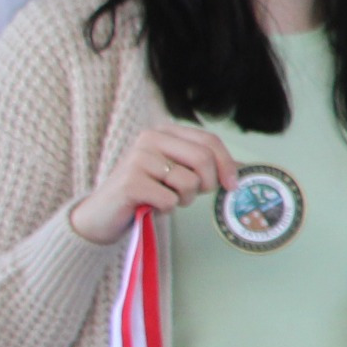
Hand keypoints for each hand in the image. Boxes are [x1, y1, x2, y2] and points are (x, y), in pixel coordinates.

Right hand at [67, 124, 235, 244]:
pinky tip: (149, 206)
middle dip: (207, 183)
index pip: (209, 141)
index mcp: (164, 132)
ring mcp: (137, 158)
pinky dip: (166, 210)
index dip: (227, 164)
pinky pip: (170, 200)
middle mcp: (149, 138)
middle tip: (192, 195)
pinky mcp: (130, 182)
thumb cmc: (146, 193)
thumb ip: (204, 166)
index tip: (232, 185)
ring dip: (183, 199)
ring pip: (189, 182)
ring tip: (162, 199)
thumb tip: (244, 167)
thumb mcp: (176, 173)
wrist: (102, 215)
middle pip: (203, 159)